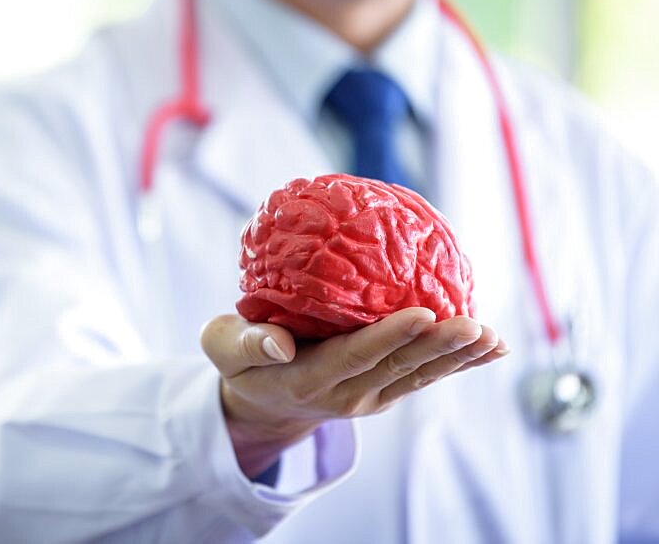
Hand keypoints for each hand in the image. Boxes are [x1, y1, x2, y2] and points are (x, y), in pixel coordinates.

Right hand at [200, 308, 508, 477]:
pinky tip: (492, 347)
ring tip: (492, 338)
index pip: (355, 355)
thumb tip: (280, 344)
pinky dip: (459, 364)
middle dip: (438, 346)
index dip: (390, 337)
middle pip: (397, 368)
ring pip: (419, 376)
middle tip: (474, 324)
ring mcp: (369, 397)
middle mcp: (345, 393)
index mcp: (306, 378)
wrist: (262, 402)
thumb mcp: (224, 347)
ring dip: (458, 358)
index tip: (423, 314)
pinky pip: (424, 377)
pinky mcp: (384, 392)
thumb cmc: (240, 361)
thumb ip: (245, 343)